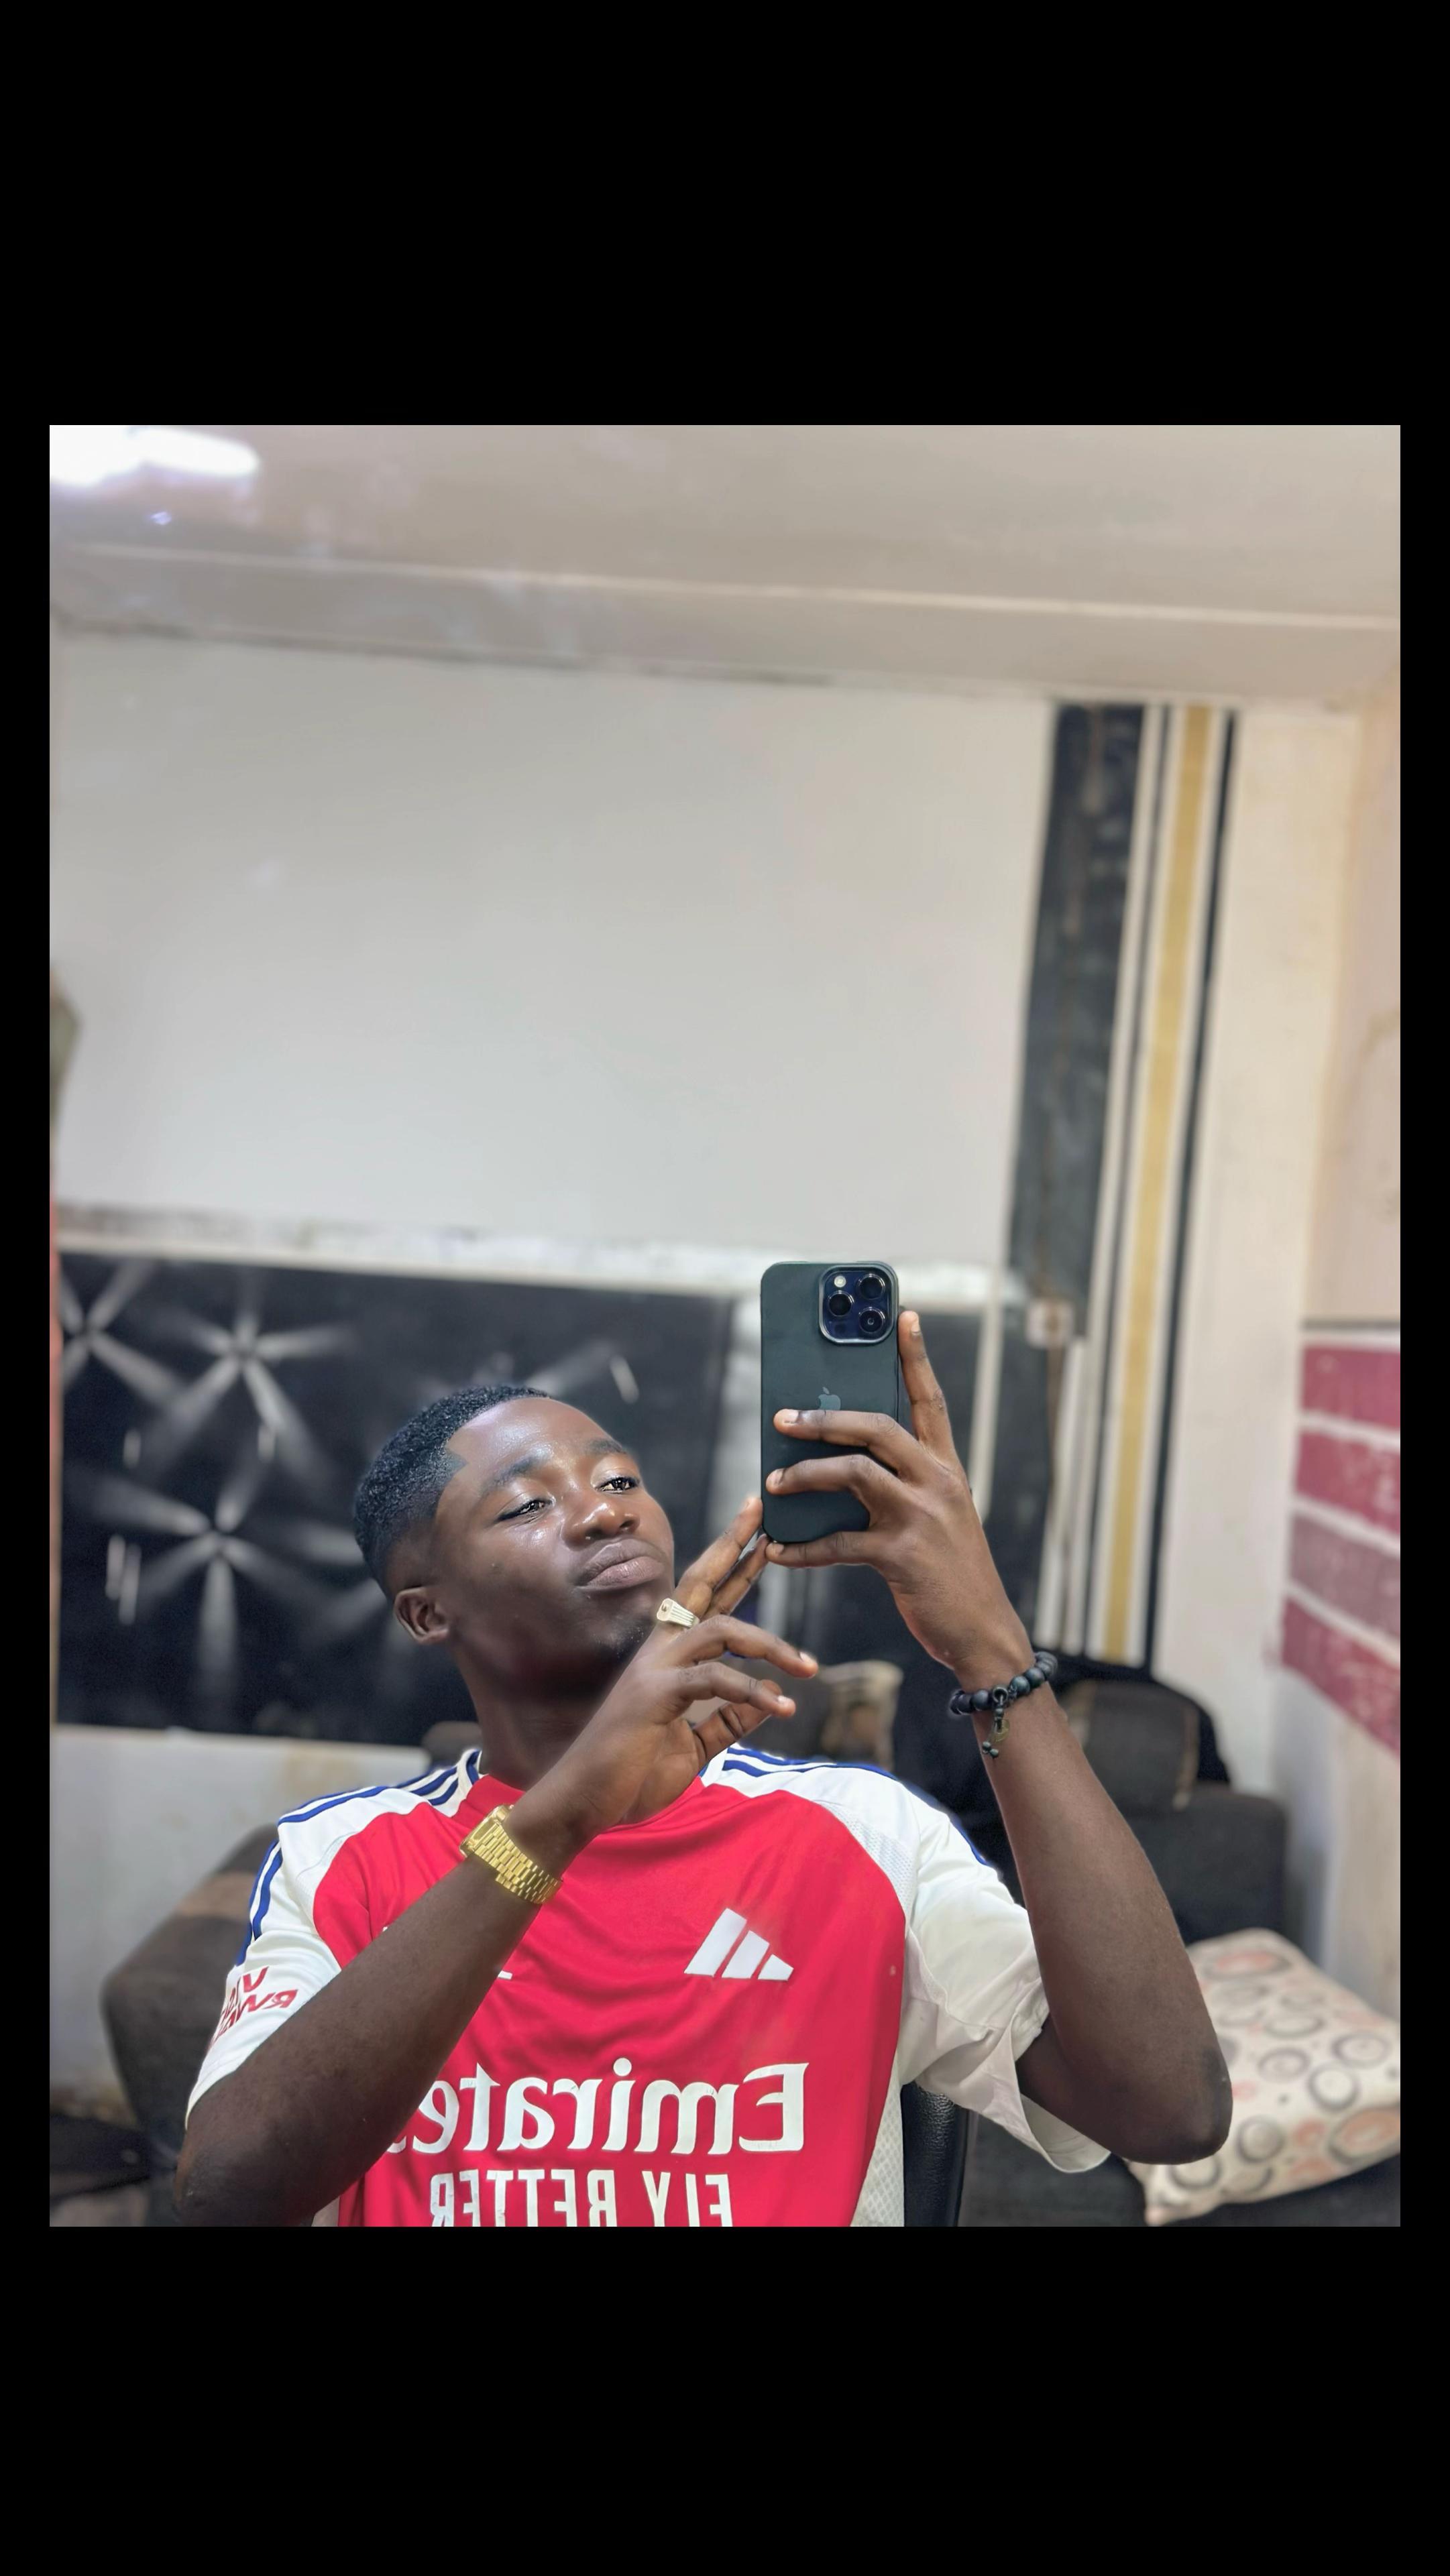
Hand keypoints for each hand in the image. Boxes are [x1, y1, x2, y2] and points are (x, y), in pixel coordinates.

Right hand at [514, 1498, 815, 1866]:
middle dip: (735, 1550)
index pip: (704, 1599)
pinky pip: (714, 1678)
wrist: (583, 1803)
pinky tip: (782, 1709)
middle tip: (768, 1521)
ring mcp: (654, 1668)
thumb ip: (727, 1721)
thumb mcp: (693, 1746)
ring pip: (721, 1628)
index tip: (762, 1535)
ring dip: (771, 1644)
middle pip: (701, 1584)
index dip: (732, 1565)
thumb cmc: (631, 1773)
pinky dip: (753, 1691)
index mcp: (667, 1657)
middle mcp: (659, 1650)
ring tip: (808, 1667)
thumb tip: (771, 1699)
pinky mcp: (655, 1693)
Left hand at [764, 1312, 1030, 1685]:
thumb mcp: (938, 1518)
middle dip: (824, 1417)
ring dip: (805, 1474)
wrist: (982, 1631)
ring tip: (773, 1483)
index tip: (902, 1315)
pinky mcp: (900, 1555)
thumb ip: (901, 1486)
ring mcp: (920, 1517)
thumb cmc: (950, 1572)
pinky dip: (802, 1548)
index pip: (930, 1400)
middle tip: (783, 1418)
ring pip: (853, 1473)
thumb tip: (839, 1463)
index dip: (915, 1357)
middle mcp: (937, 1483)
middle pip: (876, 1427)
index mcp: (947, 1468)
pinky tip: (779, 1552)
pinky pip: (837, 1543)